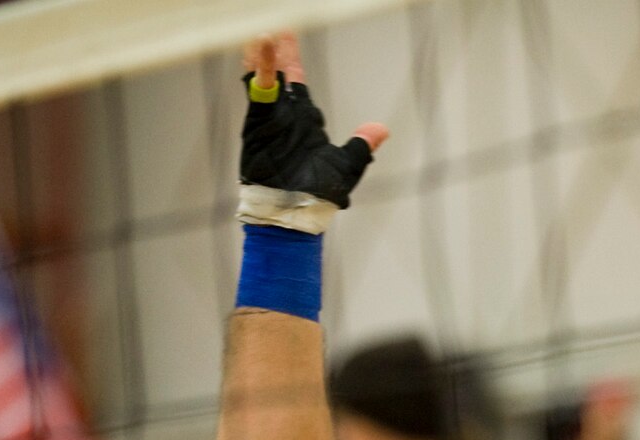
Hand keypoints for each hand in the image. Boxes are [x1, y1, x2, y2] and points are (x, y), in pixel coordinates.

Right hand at [237, 33, 386, 228]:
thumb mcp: (346, 165)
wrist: (296, 211)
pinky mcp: (257, 124)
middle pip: (280, 76)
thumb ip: (361, 145)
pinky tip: (259, 49)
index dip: (292, 62)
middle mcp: (285, 117)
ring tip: (265, 33)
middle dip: (279, 53)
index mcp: (304, 122)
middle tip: (277, 28)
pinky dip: (259, 70)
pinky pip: (258, 92)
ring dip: (265, 57)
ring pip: (265, 80)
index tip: (287, 38)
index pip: (299, 85)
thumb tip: (381, 129)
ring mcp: (270, 119)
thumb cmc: (319, 194)